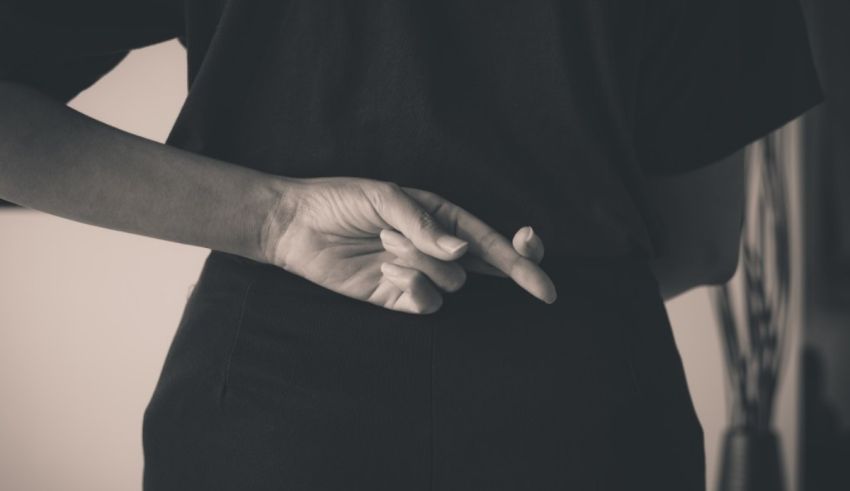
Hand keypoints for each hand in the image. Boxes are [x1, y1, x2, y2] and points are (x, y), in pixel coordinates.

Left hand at [262, 176, 556, 313]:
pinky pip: (426, 302)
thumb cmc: (342, 201)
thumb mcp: (387, 199)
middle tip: (539, 288)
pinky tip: (386, 268)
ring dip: (425, 262)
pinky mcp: (396, 298)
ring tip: (387, 244)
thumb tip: (463, 251)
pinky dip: (413, 285)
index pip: (490, 239)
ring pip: (453, 283)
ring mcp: (418, 275)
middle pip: (487, 266)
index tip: (545, 280)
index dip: (523, 258)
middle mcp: (435, 249)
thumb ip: (426, 226)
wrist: (296, 225)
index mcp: (440, 218)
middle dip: (513, 270)